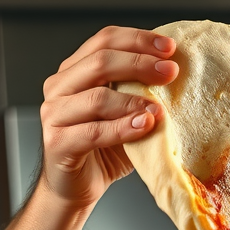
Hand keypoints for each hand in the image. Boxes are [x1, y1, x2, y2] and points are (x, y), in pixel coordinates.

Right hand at [40, 26, 178, 210]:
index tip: (169, 48)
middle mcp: (60, 87)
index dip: (138, 40)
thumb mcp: (125, 116)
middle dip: (140, 64)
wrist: (76, 189)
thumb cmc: (101, 152)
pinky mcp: (57, 142)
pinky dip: (122, 129)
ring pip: (96, 96)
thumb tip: (175, 76)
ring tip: (159, 108)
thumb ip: (140, 95)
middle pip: (100, 61)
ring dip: (133, 100)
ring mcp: (54, 114)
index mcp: (74, 71)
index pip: (104, 41)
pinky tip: (144, 126)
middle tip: (170, 72)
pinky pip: (93, 132)